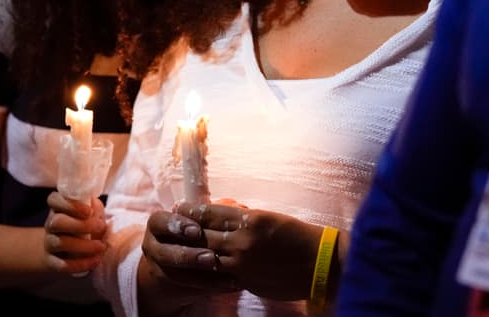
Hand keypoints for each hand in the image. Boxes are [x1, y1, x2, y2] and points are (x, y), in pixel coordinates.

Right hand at [44, 192, 105, 274]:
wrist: (64, 249)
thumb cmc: (82, 224)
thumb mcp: (89, 211)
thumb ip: (93, 207)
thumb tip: (95, 208)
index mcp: (58, 207)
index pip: (54, 199)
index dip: (70, 204)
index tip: (88, 211)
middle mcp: (50, 224)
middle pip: (57, 222)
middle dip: (81, 225)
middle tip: (101, 227)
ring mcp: (49, 243)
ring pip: (60, 243)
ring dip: (83, 245)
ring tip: (101, 246)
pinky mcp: (51, 261)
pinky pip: (61, 264)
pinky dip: (80, 264)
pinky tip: (95, 261)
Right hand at [139, 210, 242, 309]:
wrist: (176, 260)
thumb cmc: (193, 230)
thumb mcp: (196, 218)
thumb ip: (210, 214)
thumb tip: (236, 206)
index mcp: (157, 224)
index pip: (161, 222)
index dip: (179, 226)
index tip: (197, 230)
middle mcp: (152, 246)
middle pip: (166, 253)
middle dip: (190, 256)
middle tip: (211, 257)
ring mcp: (157, 268)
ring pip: (175, 274)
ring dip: (200, 275)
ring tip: (222, 273)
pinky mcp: (168, 286)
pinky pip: (188, 288)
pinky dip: (210, 286)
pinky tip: (230, 283)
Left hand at [175, 201, 327, 301]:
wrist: (319, 263)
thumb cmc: (299, 235)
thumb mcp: (270, 218)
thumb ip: (245, 219)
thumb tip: (225, 216)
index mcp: (250, 219)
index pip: (211, 213)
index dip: (191, 211)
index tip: (179, 208)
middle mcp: (242, 241)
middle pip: (202, 234)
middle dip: (183, 230)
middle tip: (169, 226)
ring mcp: (242, 264)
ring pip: (205, 257)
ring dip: (189, 252)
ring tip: (176, 248)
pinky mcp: (245, 282)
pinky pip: (218, 276)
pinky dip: (206, 271)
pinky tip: (197, 268)